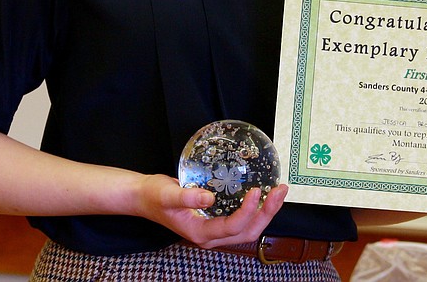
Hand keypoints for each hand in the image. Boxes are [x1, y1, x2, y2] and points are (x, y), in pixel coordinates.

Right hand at [134, 175, 288, 248]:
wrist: (146, 198)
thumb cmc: (154, 196)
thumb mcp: (167, 193)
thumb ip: (186, 196)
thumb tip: (209, 198)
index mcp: (200, 233)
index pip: (231, 228)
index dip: (246, 212)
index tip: (255, 191)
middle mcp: (211, 236)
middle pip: (247, 232)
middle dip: (266, 213)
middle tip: (279, 191)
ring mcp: (215, 229)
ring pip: (248, 228)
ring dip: (266, 212)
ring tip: (279, 192)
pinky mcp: (218, 220)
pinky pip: (243, 220)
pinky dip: (257, 209)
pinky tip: (264, 193)